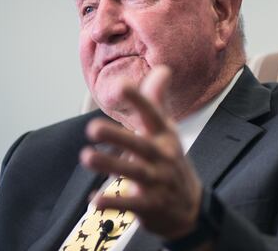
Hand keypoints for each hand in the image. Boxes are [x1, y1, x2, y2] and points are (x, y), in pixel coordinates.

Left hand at [80, 65, 202, 238]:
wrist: (190, 208)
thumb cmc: (171, 162)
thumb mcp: (167, 133)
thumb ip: (157, 102)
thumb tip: (162, 69)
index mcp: (166, 137)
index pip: (153, 115)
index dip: (138, 99)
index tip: (120, 84)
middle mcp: (163, 157)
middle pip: (141, 145)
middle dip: (118, 136)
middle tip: (91, 128)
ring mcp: (158, 182)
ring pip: (133, 173)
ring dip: (110, 165)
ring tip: (86, 156)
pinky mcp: (151, 206)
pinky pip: (130, 204)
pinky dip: (112, 202)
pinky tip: (94, 200)